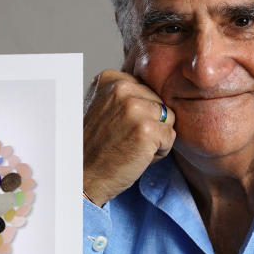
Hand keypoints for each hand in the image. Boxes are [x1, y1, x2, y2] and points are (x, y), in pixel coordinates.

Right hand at [83, 69, 175, 205]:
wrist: (83, 175)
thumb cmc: (96, 146)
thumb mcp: (104, 107)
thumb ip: (125, 94)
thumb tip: (160, 85)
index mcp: (110, 78)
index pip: (147, 88)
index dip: (139, 111)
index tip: (118, 125)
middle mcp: (121, 88)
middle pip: (160, 101)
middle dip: (150, 122)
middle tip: (124, 138)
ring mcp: (134, 107)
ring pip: (169, 118)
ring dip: (157, 136)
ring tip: (131, 146)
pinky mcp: (147, 129)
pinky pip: (170, 137)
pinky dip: (159, 152)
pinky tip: (137, 155)